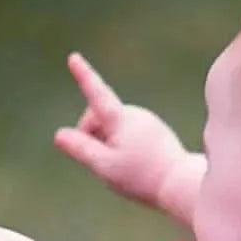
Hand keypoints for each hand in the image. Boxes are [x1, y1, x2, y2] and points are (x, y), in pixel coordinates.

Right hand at [54, 53, 193, 211]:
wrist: (181, 183)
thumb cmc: (143, 178)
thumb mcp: (105, 166)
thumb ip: (81, 149)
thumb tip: (60, 134)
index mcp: (122, 119)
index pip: (97, 94)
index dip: (83, 76)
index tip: (74, 57)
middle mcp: (136, 114)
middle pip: (99, 118)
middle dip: (91, 134)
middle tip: (96, 162)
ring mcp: (148, 122)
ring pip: (114, 127)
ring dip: (107, 142)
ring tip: (121, 168)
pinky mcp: (156, 132)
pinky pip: (129, 134)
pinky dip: (122, 146)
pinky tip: (134, 166)